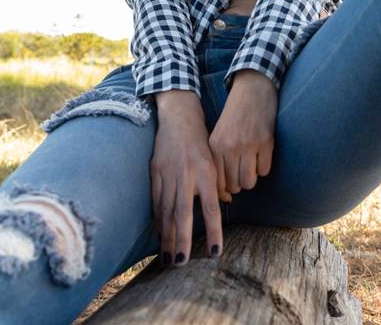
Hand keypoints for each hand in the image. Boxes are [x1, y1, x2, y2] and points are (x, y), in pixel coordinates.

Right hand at [151, 93, 225, 265]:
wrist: (179, 118)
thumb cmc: (201, 141)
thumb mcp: (215, 159)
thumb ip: (218, 183)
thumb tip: (225, 203)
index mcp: (206, 173)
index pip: (211, 208)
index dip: (213, 231)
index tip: (214, 253)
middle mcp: (187, 175)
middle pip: (183, 214)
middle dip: (181, 240)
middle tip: (181, 263)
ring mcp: (168, 174)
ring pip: (167, 211)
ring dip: (167, 236)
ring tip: (168, 257)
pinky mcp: (155, 172)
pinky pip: (156, 201)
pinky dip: (158, 219)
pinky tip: (159, 234)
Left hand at [208, 70, 278, 197]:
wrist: (253, 89)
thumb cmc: (235, 115)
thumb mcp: (219, 134)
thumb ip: (218, 160)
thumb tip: (224, 194)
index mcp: (216, 145)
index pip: (217, 183)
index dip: (224, 190)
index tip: (228, 188)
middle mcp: (231, 147)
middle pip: (235, 186)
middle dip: (239, 183)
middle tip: (241, 170)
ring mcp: (249, 145)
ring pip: (250, 182)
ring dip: (252, 177)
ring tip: (251, 164)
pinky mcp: (266, 142)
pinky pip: (265, 171)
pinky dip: (264, 166)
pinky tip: (261, 154)